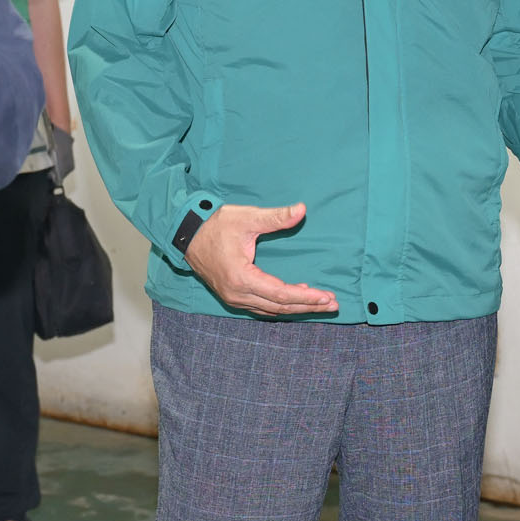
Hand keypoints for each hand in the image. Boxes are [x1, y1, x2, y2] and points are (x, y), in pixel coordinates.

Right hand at [184, 203, 339, 316]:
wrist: (186, 234)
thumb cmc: (215, 225)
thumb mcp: (247, 218)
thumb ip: (276, 217)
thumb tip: (302, 210)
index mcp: (242, 278)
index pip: (282, 294)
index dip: (307, 297)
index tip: (327, 296)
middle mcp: (238, 294)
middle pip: (279, 307)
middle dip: (308, 306)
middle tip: (333, 305)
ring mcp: (234, 298)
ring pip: (271, 310)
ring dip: (297, 308)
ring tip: (321, 303)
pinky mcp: (232, 296)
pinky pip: (262, 307)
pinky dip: (281, 305)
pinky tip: (296, 298)